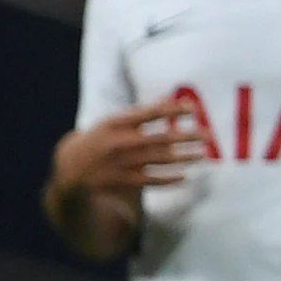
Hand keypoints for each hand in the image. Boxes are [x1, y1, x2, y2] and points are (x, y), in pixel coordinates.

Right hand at [53, 97, 205, 193]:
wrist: (71, 169)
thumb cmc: (99, 140)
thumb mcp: (112, 122)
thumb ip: (140, 114)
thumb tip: (169, 100)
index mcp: (116, 123)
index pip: (149, 113)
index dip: (173, 110)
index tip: (193, 108)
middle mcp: (120, 142)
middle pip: (161, 138)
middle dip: (187, 136)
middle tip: (209, 135)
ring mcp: (122, 162)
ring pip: (160, 159)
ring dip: (184, 157)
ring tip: (204, 154)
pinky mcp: (124, 180)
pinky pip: (152, 180)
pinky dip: (169, 178)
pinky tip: (185, 176)